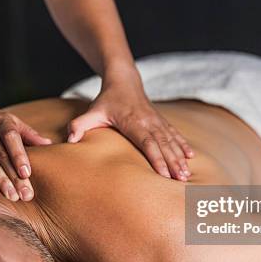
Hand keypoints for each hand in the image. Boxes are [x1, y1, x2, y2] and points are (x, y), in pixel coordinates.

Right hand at [0, 99, 51, 200]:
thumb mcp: (5, 120)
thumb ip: (26, 133)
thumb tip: (49, 144)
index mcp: (2, 119)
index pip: (12, 137)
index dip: (20, 155)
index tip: (27, 173)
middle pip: (2, 153)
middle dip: (15, 176)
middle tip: (25, 195)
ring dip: (1, 180)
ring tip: (12, 195)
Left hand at [67, 80, 193, 180]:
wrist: (124, 80)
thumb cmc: (107, 100)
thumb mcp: (92, 111)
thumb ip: (80, 125)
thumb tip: (70, 139)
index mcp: (133, 122)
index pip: (147, 143)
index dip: (156, 158)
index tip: (163, 175)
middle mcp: (148, 122)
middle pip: (163, 145)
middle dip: (173, 163)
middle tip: (181, 180)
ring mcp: (156, 121)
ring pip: (171, 141)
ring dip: (180, 157)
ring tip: (186, 174)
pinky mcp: (161, 121)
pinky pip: (175, 134)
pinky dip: (183, 145)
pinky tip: (191, 156)